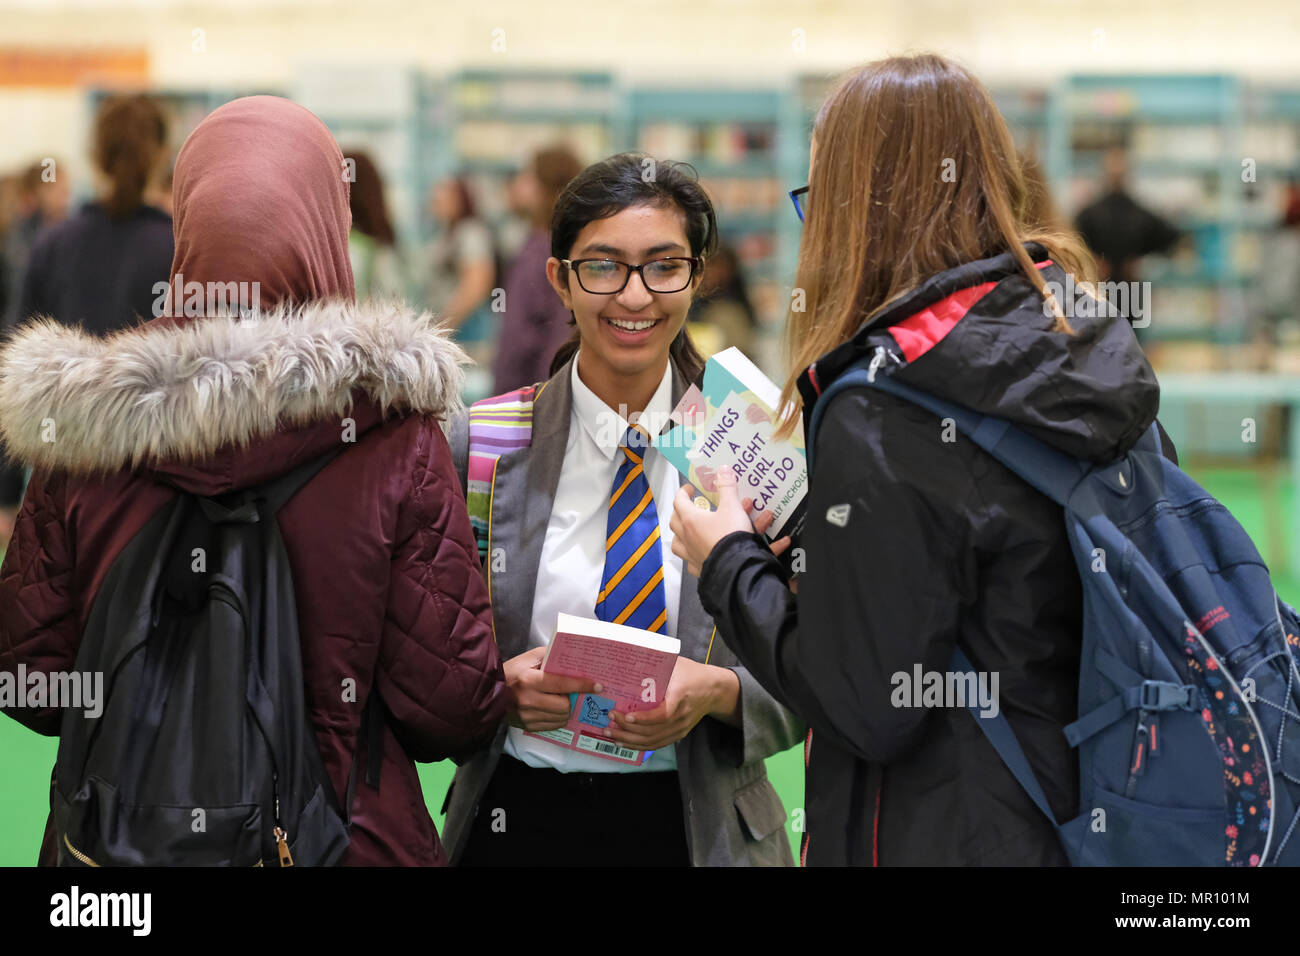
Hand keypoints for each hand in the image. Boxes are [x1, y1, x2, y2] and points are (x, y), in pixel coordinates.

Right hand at [503, 647, 600, 731]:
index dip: (582, 685)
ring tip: (561, 699)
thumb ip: (550, 656)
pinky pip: (553, 725)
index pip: (562, 684)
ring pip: (561, 717)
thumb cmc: (511, 671)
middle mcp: (528, 700)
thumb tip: (572, 658)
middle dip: (572, 699)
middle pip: (565, 705)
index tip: (597, 686)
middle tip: (570, 692)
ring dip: (566, 709)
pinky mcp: (528, 726)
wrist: (488, 691)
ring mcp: (527, 716)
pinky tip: (553, 708)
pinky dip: (558, 717)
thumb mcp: (528, 658)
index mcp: (529, 680)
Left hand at [608, 657, 738, 750]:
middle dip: (628, 729)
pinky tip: (625, 742)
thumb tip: (627, 659)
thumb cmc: (692, 674)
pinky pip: (658, 744)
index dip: (644, 718)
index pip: (663, 714)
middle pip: (653, 731)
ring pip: (653, 741)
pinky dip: (640, 746)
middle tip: (609, 721)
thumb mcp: (675, 664)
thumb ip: (654, 664)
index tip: (626, 715)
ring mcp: (680, 728)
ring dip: (630, 740)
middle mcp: (681, 716)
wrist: (713, 689)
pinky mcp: (679, 734)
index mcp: (680, 697)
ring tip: (611, 734)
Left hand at [670, 466, 790, 576]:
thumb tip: (723, 470)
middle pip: (676, 522)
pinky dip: (700, 557)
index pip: (679, 501)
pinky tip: (708, 554)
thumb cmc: (730, 537)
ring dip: (685, 536)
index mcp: (690, 520)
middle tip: (692, 507)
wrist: (737, 569)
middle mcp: (687, 538)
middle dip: (682, 512)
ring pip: (680, 544)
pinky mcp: (702, 569)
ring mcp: (692, 555)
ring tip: (696, 530)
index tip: (688, 489)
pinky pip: (696, 562)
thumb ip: (727, 488)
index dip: (683, 492)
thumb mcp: (732, 507)